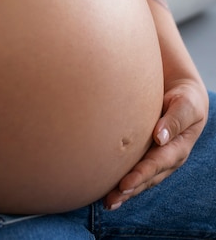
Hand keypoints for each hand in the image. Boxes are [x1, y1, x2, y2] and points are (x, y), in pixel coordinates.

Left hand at [104, 78, 208, 210]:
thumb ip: (175, 120)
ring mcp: (156, 157)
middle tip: (111, 200)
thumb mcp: (186, 105)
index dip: (140, 175)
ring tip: (108, 202)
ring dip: (125, 192)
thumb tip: (159, 137)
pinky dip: (123, 180)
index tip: (124, 184)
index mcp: (178, 148)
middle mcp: (167, 158)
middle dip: (130, 190)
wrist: (183, 93)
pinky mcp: (146, 153)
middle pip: (147, 178)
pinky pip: (135, 168)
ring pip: (141, 178)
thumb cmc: (185, 98)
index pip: (156, 164)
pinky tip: (108, 189)